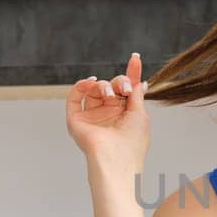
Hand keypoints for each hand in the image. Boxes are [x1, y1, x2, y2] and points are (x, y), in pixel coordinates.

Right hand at [66, 53, 149, 174]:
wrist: (116, 158)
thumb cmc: (132, 141)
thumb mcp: (140, 113)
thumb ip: (136, 94)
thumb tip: (141, 82)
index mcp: (124, 114)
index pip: (126, 90)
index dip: (131, 74)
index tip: (135, 57)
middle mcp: (107, 115)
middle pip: (111, 87)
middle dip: (119, 82)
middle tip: (124, 88)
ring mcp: (92, 117)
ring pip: (93, 90)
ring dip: (102, 85)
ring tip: (110, 93)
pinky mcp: (76, 120)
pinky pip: (74, 98)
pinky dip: (80, 86)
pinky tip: (90, 82)